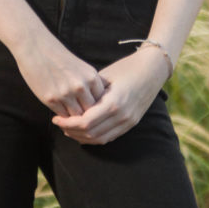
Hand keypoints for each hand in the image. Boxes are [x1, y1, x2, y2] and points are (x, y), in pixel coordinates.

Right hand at [13, 29, 113, 119]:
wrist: (35, 46)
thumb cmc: (58, 56)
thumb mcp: (81, 67)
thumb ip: (90, 83)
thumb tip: (97, 102)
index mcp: (91, 77)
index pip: (102, 102)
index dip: (98, 108)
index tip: (93, 110)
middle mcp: (81, 86)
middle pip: (90, 112)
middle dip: (87, 116)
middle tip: (83, 120)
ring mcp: (65, 93)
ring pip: (77, 117)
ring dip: (74, 119)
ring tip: (73, 121)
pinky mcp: (50, 99)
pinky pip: (62, 116)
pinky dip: (63, 118)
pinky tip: (62, 116)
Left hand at [52, 46, 169, 145]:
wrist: (153, 69)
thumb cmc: (126, 68)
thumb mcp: (104, 77)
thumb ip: (88, 93)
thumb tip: (69, 103)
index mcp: (113, 103)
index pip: (85, 122)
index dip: (67, 123)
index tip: (56, 118)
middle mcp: (122, 116)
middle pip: (90, 133)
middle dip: (71, 131)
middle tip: (59, 124)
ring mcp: (128, 122)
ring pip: (99, 139)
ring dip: (81, 137)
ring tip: (68, 129)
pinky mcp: (131, 124)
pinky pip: (109, 137)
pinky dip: (94, 137)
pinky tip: (83, 132)